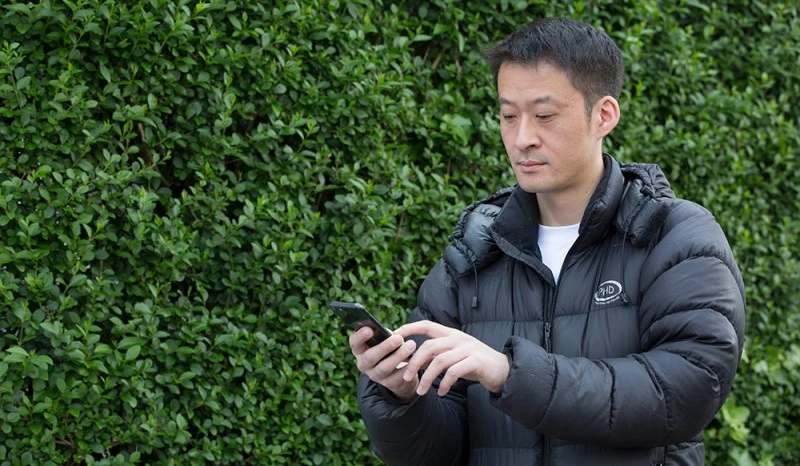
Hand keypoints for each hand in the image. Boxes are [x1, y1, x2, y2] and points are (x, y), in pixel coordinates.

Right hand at [349, 326, 418, 400]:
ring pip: (384, 367)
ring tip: (411, 346)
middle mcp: (363, 364)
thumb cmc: (389, 348)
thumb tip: (390, 333)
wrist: (397, 370)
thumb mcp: (383, 340)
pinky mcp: (388, 384)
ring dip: (398, 356)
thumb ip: (383, 335)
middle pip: (370, 357)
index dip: (360, 336)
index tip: (370, 329)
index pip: (354, 343)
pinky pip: (397, 377)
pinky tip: (415, 360)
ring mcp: (374, 375)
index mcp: (360, 350)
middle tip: (399, 338)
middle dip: (384, 347)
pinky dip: (406, 367)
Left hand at [394, 321, 508, 396]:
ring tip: (421, 391)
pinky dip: (444, 383)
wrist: (502, 370)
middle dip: (414, 362)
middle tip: (406, 376)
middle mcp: (458, 338)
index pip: (426, 325)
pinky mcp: (476, 362)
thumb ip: (435, 356)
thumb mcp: (453, 356)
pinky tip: (441, 392)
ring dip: (427, 378)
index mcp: (451, 334)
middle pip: (430, 346)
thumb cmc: (474, 363)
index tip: (394, 336)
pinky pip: (454, 372)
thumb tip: (412, 361)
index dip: (409, 328)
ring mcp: (468, 349)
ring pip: (440, 360)